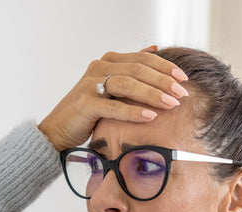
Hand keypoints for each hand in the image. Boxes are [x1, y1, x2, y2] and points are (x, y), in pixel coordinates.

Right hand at [38, 48, 189, 151]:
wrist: (57, 131)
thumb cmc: (87, 113)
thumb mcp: (110, 88)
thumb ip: (130, 71)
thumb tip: (154, 50)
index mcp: (108, 61)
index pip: (143, 59)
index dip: (166, 68)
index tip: (184, 79)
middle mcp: (99, 67)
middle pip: (139, 70)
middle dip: (164, 82)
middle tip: (183, 93)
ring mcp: (90, 84)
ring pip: (129, 84)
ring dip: (153, 94)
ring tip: (172, 104)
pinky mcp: (85, 103)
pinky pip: (114, 106)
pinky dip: (134, 111)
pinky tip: (151, 116)